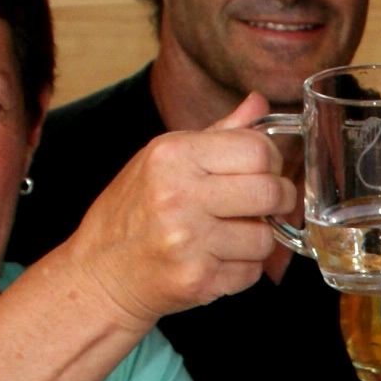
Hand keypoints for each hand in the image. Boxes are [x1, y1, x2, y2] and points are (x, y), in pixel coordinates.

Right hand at [67, 93, 294, 327]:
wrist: (100, 271)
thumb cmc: (134, 211)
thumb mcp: (165, 158)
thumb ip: (218, 132)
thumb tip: (258, 102)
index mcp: (173, 154)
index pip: (257, 149)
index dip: (273, 162)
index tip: (266, 172)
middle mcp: (179, 195)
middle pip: (270, 191)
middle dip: (280, 200)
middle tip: (267, 206)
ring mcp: (188, 240)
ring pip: (266, 237)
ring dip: (258, 239)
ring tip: (232, 235)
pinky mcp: (197, 279)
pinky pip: (252, 272)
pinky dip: (243, 268)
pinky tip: (217, 259)